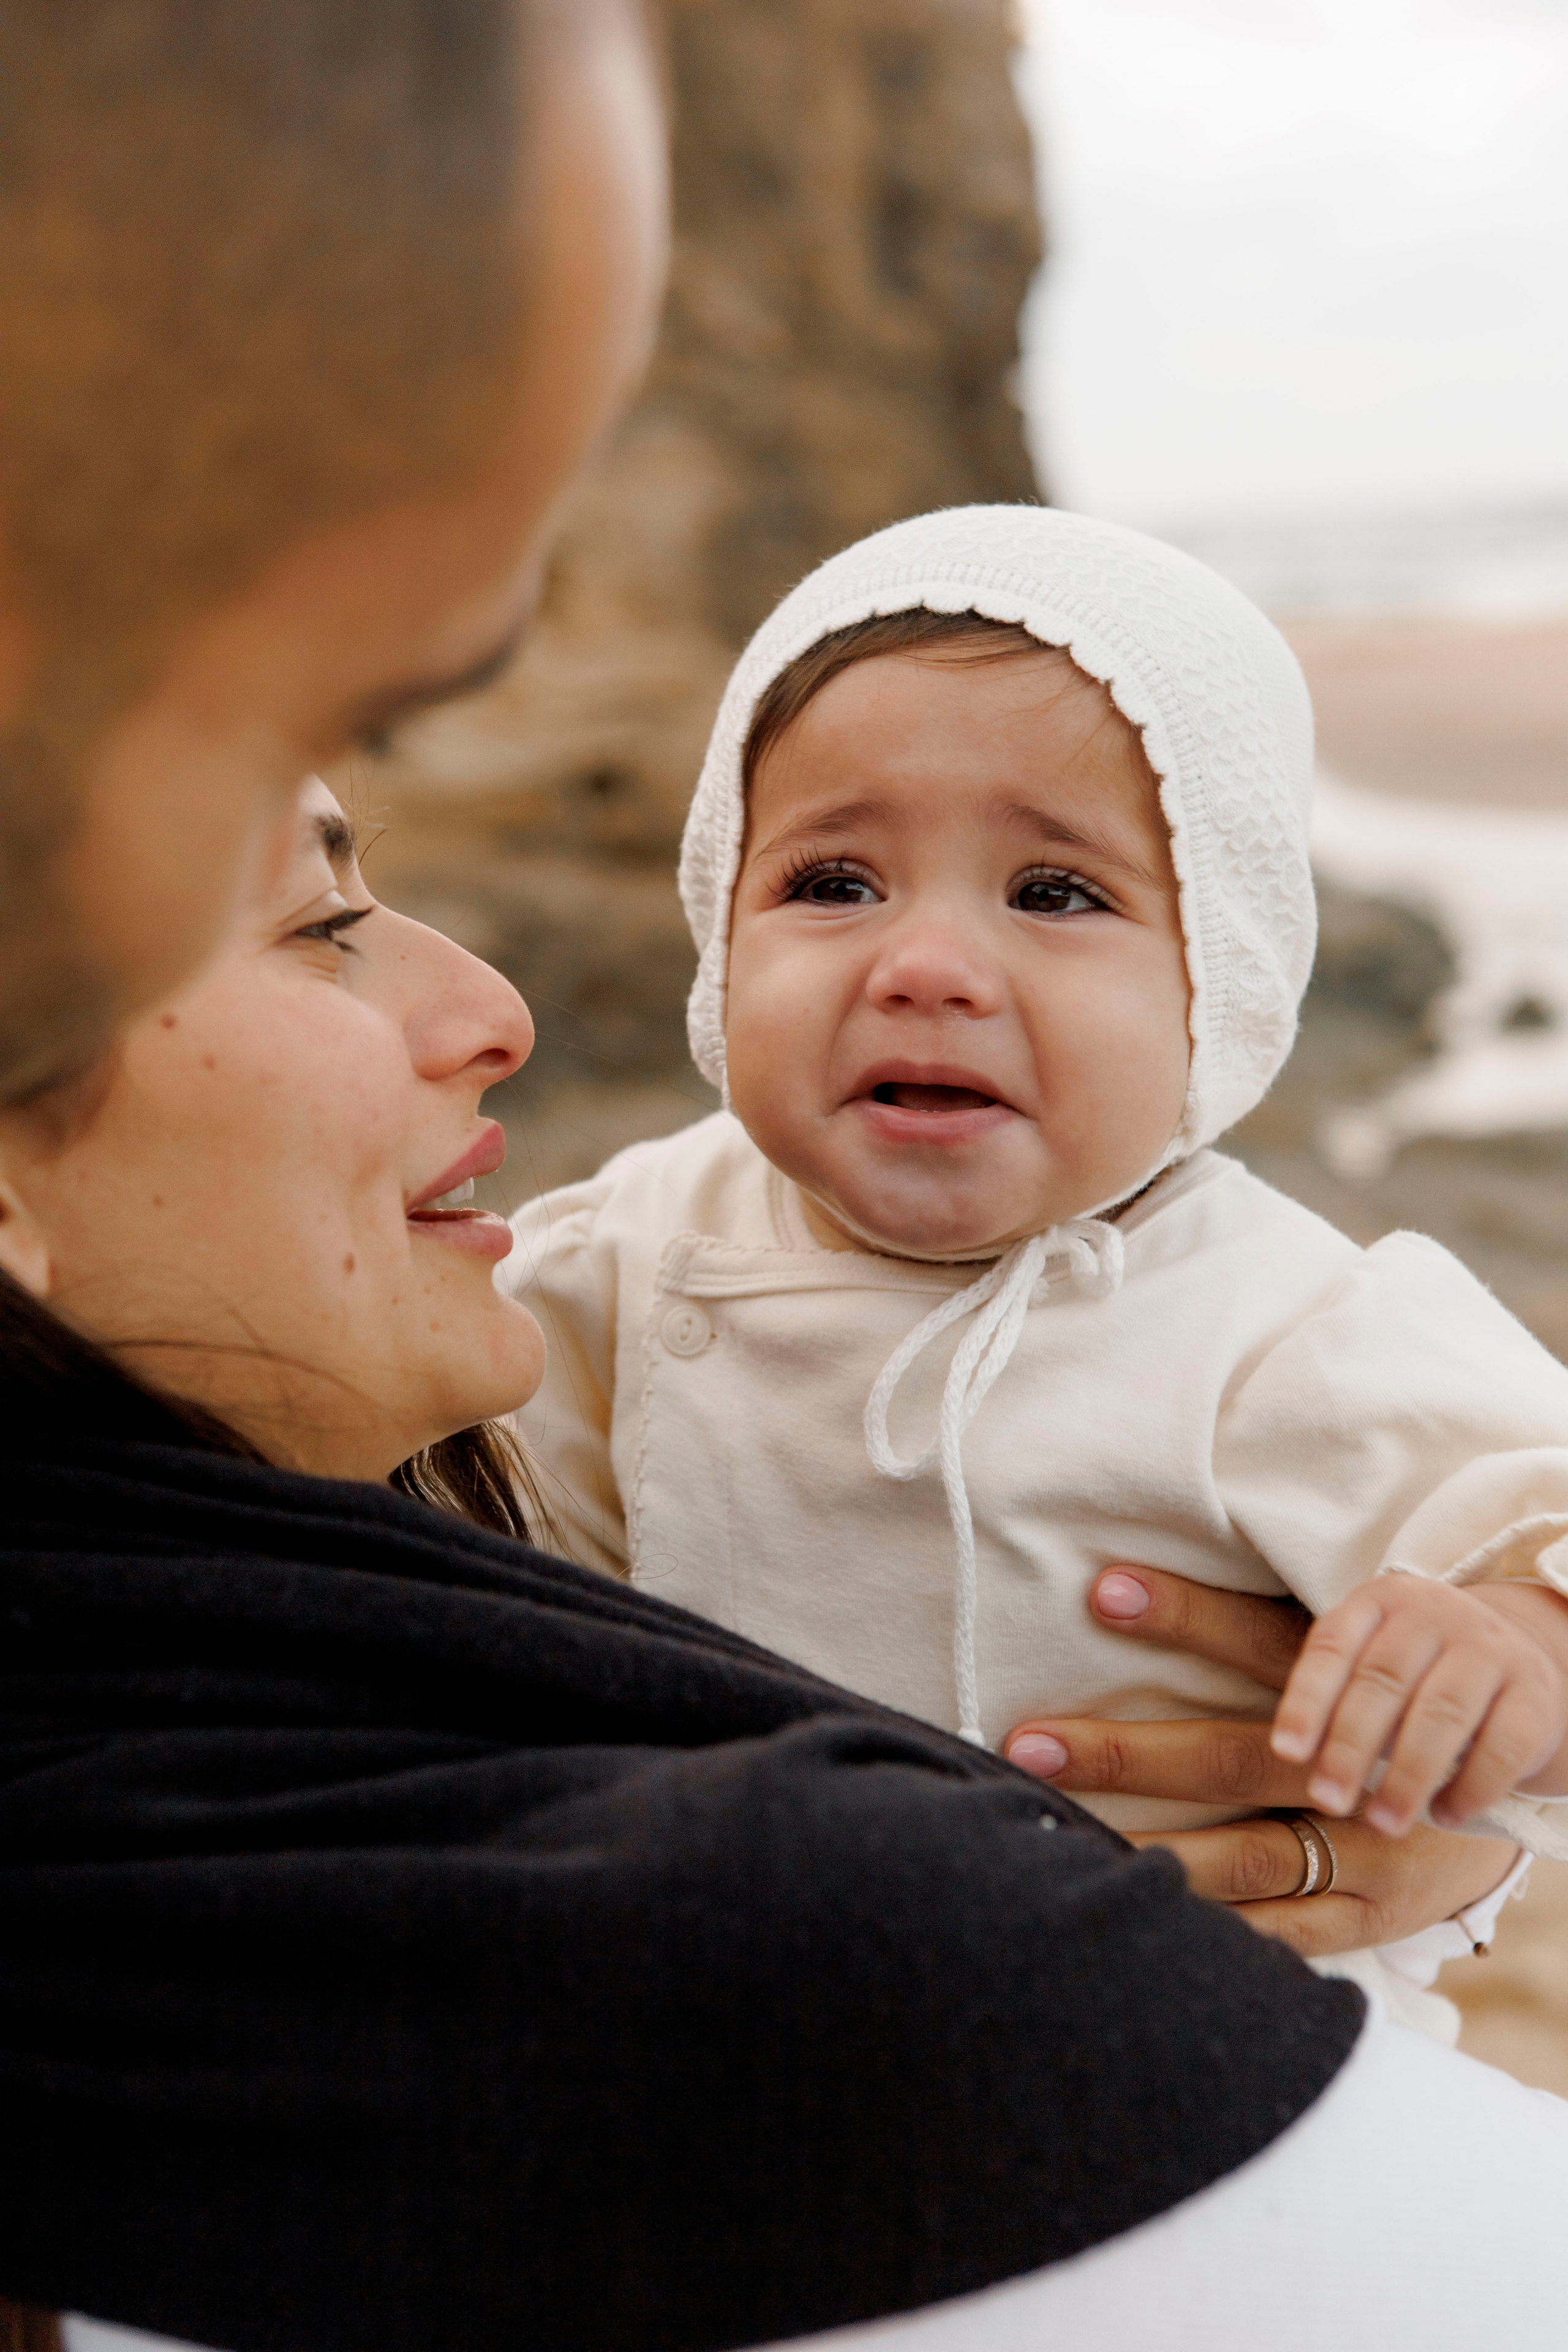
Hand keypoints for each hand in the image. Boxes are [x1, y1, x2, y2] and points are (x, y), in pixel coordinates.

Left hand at [1004, 1564, 1518, 1954]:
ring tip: (1083, 1867)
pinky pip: (1290, 1938)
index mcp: (1348, 1668)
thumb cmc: (1396, 1691)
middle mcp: (1360, 1747)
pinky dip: (1236, 1936)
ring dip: (1174, 1863)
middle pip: (1235, 1753)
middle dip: (1128, 1757)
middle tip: (1030, 1750)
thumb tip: (1104, 1582)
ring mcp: (1382, 1831)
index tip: (1099, 1592)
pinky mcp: (1387, 1910)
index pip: (1252, 1636)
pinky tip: (1167, 1942)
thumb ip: (1233, 1625)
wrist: (1530, 1741)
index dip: (1181, 1614)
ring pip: (1261, 1855)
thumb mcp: (1333, 1647)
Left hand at [1271, 1574, 1567, 1835]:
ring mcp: (1490, 1649)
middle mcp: (1436, 1614)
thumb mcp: (1373, 1659)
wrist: (1518, 1655)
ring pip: (1441, 1714)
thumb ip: (1339, 1696)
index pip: (1333, 1645)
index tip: (1287, 1753)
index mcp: (1381, 1601)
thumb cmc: (1419, 1670)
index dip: (1307, 1699)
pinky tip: (1444, 1815)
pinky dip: (1470, 1787)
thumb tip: (1303, 1761)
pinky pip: (1501, 1746)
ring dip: (1408, 1776)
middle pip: (1384, 1681)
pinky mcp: (1535, 1693)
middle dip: (1350, 1747)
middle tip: (1328, 1800)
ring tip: (1383, 1824)